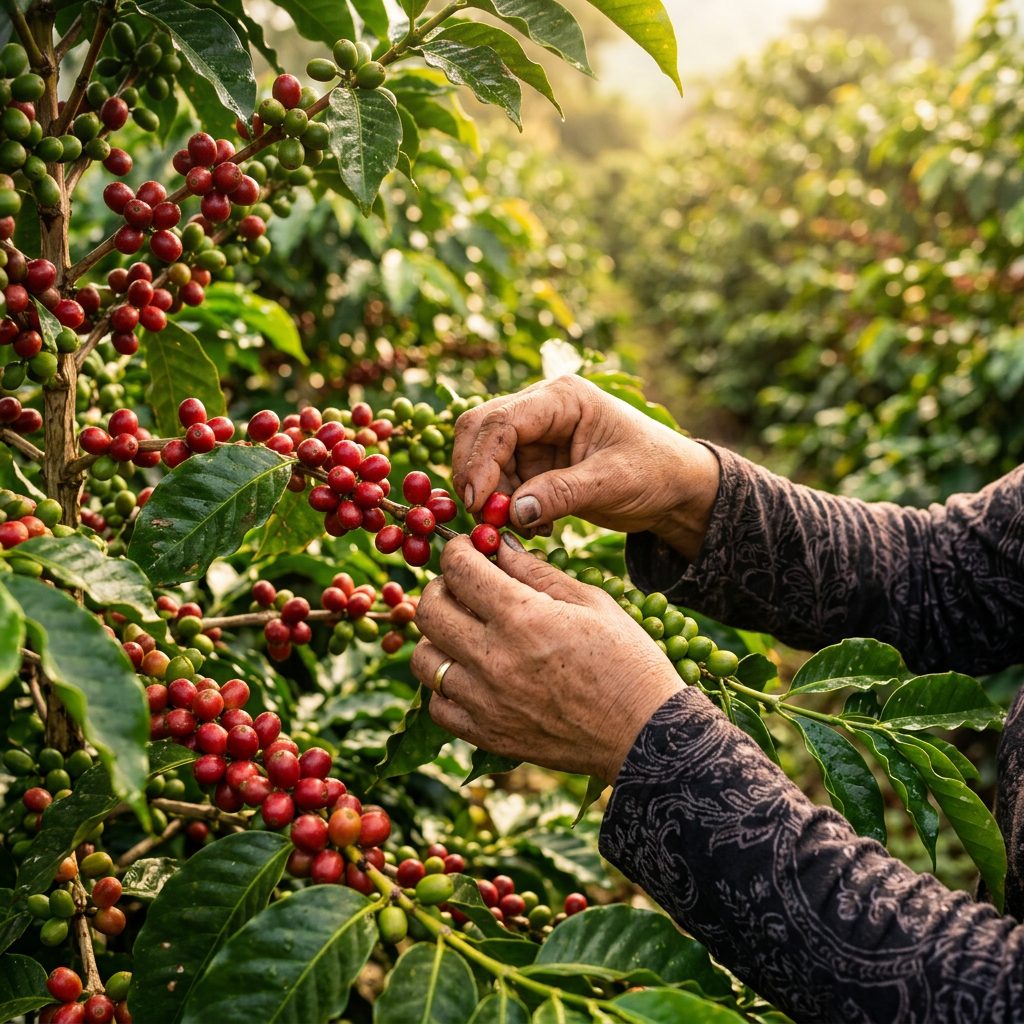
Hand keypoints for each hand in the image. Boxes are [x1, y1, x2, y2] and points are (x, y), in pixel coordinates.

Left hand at [411, 534, 681, 783]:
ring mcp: (485, 701)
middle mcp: (494, 658)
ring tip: (464, 633)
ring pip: (423, 659)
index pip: (458, 569)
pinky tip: (470, 675)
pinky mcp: (487, 735)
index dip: (457, 550)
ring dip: (437, 638)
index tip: (466, 550)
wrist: (645, 735)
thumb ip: (538, 572)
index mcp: (523, 616)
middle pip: (429, 609)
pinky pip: (437, 706)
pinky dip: (444, 687)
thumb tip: (499, 547)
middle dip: (440, 587)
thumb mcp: (592, 601)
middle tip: (462, 587)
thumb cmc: (628, 660)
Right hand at [452, 375, 719, 559]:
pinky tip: (539, 524)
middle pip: (480, 432)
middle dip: (477, 476)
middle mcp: (542, 410)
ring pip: (486, 461)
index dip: (481, 460)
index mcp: (562, 398)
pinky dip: (509, 507)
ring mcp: (535, 436)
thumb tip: (513, 511)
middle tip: (486, 519)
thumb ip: (563, 493)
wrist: (676, 487)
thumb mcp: (614, 482)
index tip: (477, 502)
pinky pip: (502, 482)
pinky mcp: (535, 462)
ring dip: (495, 498)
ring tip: (532, 526)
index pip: (502, 421)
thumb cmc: (656, 471)